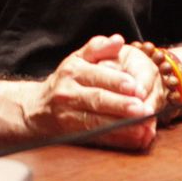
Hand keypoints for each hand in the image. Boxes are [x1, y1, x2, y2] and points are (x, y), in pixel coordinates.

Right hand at [28, 34, 158, 150]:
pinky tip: (136, 139)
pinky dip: (119, 140)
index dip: (117, 82)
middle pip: (97, 100)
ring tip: (143, 128)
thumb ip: (98, 48)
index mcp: (73, 72)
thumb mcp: (78, 59)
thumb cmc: (65, 81)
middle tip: (143, 109)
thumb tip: (118, 40)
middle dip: (121, 106)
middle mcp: (68, 93)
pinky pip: (98, 138)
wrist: (38, 108)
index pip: (97, 76)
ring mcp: (68, 116)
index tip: (137, 87)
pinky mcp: (73, 135)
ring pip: (97, 122)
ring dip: (122, 127)